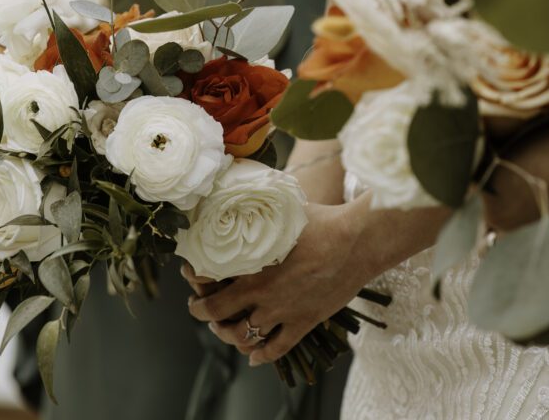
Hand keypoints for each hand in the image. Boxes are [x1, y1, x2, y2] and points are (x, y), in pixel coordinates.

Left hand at [183, 201, 374, 365]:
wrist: (357, 241)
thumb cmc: (321, 220)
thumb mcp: (281, 211)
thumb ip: (258, 211)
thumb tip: (241, 191)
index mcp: (251, 265)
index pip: (206, 279)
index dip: (194, 278)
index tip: (191, 274)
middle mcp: (262, 294)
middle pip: (217, 314)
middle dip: (202, 312)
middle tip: (197, 307)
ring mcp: (282, 312)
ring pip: (243, 337)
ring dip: (228, 335)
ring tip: (223, 329)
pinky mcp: (304, 323)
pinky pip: (277, 349)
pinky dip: (261, 356)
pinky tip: (254, 357)